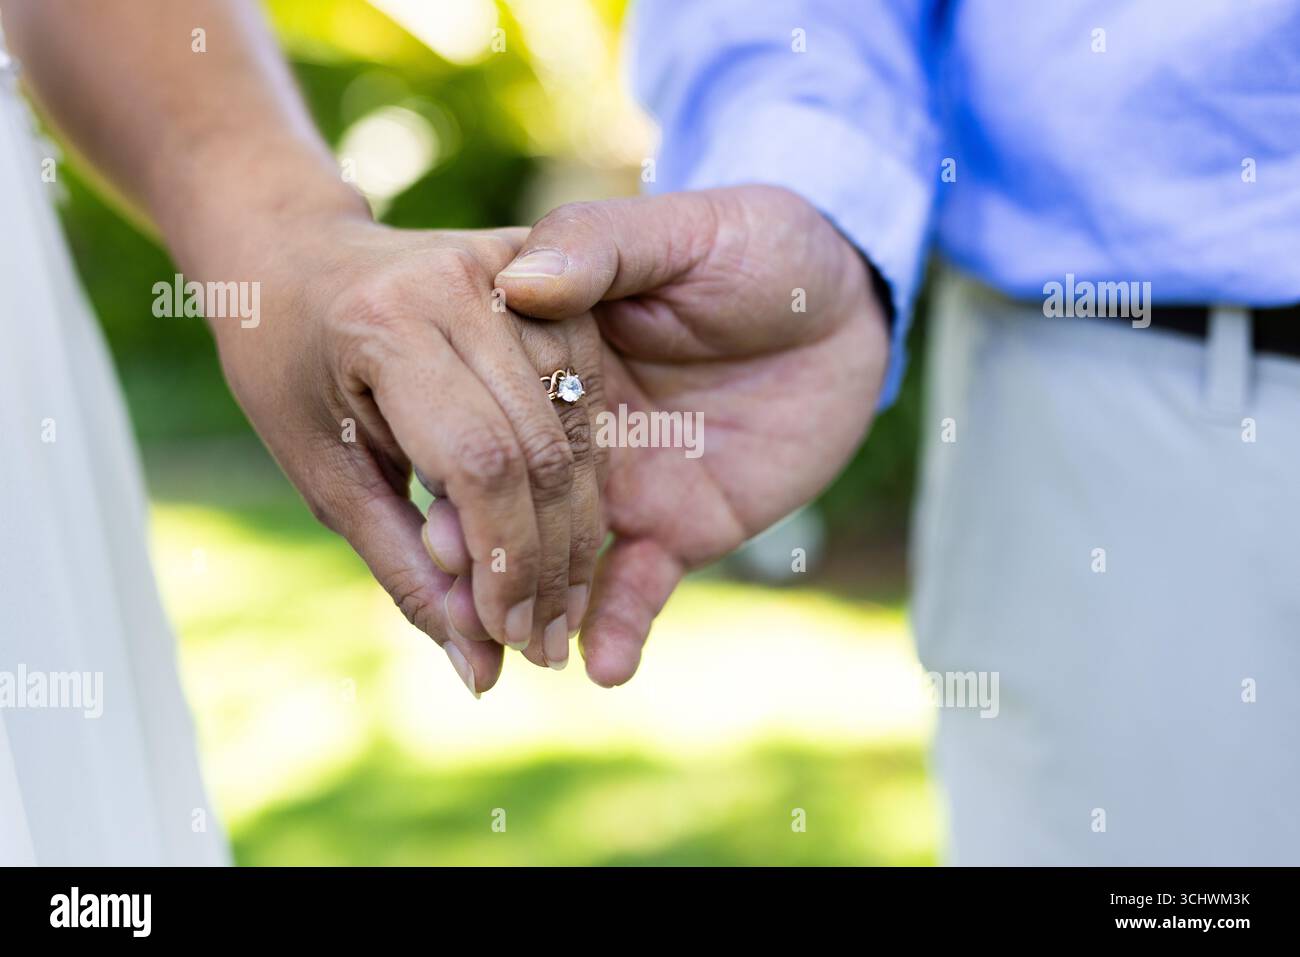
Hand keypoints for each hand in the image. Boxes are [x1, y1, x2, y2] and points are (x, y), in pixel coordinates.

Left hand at [207, 211, 605, 692]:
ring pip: (577, 424)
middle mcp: (457, 286)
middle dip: (550, 560)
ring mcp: (507, 268)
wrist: (294, 259)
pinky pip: (585, 391)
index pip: (481, 462)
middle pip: (542, 448)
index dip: (506, 561)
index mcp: (385, 328)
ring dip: (577, 529)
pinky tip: (568, 535)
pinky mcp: (540, 272)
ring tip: (560, 608)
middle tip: (544, 644)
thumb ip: (407, 569)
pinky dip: (582, 474)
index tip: (507, 637)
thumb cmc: (287, 372)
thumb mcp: (327, 478)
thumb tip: (481, 671)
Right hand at [493, 185, 890, 685]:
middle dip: (482, 554)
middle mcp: (571, 430)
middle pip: (507, 502)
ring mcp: (619, 486)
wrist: (845, 305)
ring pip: (558, 556)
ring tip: (520, 645)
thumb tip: (516, 283)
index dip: (457, 470)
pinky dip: (620, 629)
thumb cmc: (756, 247)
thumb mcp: (676, 234)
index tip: (428, 513)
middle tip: (460, 594)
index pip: (485, 418)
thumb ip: (600, 249)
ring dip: (535, 604)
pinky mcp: (676, 530)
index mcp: (550, 356)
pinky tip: (606, 667)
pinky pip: (637, 587)